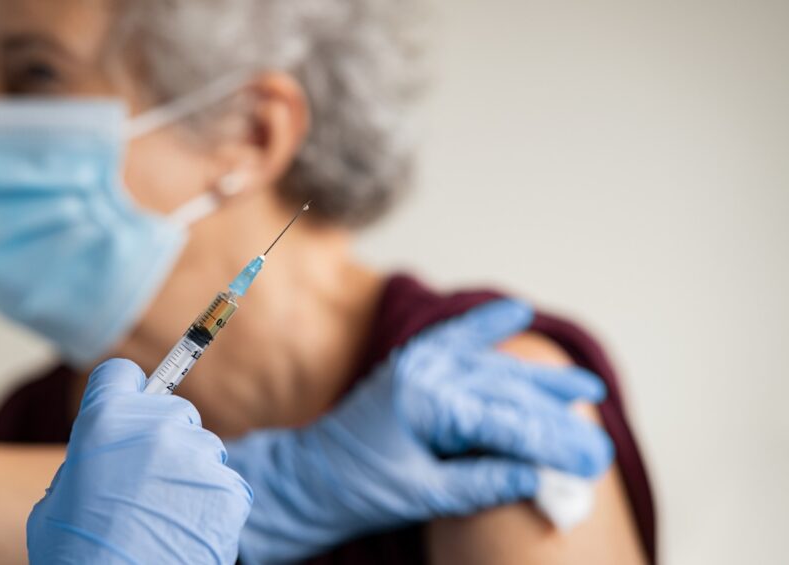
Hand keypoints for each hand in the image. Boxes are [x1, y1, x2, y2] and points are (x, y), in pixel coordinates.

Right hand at [27, 359, 252, 564]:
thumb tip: (109, 453)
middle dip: (165, 438)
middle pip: (175, 411)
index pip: (121, 374)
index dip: (124, 392)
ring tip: (166, 513)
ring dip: (191, 472)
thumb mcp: (60, 495)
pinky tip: (188, 528)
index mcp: (104, 421)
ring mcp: (195, 456)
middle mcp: (155, 427)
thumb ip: (90, 459)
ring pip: (204, 448)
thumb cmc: (77, 554)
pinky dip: (212, 504)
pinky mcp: (227, 488)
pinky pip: (226, 483)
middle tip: (147, 480)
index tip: (130, 406)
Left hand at [227, 299, 612, 563]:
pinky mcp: (413, 364)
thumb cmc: (356, 489)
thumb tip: (541, 479)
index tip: (594, 460)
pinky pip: (457, 338)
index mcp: (428, 402)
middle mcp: (427, 371)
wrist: (306, 478)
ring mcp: (419, 362)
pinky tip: (516, 312)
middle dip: (557, 419)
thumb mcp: (422, 495)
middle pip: (509, 392)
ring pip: (493, 368)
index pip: (508, 422)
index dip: (554, 442)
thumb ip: (483, 482)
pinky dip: (486, 326)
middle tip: (600, 444)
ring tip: (586, 388)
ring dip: (539, 381)